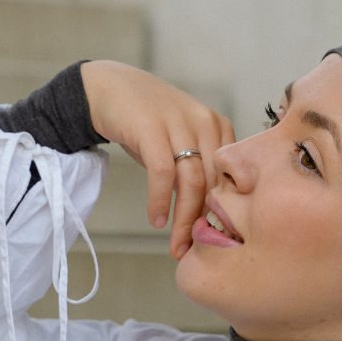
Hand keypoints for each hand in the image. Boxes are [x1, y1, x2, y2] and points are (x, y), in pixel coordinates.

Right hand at [80, 61, 234, 259]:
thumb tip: (208, 219)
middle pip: (213, 183)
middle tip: (192, 251)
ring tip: (175, 245)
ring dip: (184, 219)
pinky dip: (160, 201)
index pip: (230, 178)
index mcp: (219, 127)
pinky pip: (163, 173)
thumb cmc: (149, 125)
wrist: (111, 90)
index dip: (223, 212)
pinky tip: (156, 220)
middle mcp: (205, 122)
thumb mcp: (181, 146)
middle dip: (203, 223)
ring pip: (192, 182)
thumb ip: (198, 174)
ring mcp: (179, 122)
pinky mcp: (152, 127)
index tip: (214, 239)